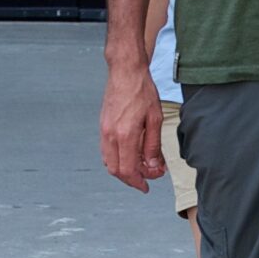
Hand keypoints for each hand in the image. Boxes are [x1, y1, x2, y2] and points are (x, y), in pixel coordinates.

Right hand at [100, 64, 165, 192]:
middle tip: (148, 176)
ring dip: (125, 169)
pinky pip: (107, 150)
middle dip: (132, 178)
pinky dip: (118, 158)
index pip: (127, 170)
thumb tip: (153, 166)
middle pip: (116, 170)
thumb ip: (153, 146)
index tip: (146, 186)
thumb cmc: (141, 91)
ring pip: (109, 162)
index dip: (137, 182)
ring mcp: (104, 130)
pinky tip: (132, 155)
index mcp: (125, 134)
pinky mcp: (103, 125)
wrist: (126, 71)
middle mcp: (110, 134)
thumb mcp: (155, 120)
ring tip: (142, 165)